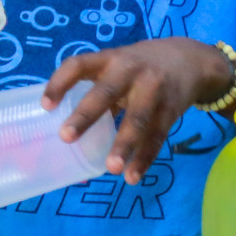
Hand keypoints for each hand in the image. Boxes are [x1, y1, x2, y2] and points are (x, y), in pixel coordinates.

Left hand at [44, 38, 235, 183]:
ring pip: (137, 119)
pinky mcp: (171, 110)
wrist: (190, 60)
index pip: (77, 65)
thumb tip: (66, 126)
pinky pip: (157, 137)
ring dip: (123, 145)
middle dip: (85, 115)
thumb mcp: (116, 64)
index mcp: (108, 59)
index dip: (59, 83)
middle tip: (66, 137)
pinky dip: (145, 158)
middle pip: (105, 92)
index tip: (44, 106)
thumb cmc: (138, 66)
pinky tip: (133, 176)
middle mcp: (129, 71)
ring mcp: (153, 90)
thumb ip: (96, 87)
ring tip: (111, 169)